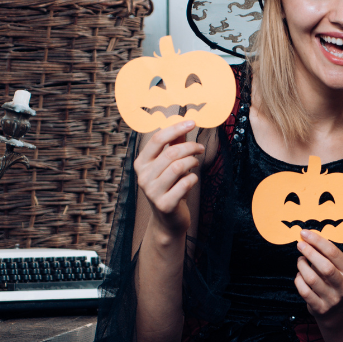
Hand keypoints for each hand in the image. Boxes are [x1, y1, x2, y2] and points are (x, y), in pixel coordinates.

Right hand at [134, 120, 204, 239]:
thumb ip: (174, 145)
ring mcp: (152, 191)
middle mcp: (143, 176)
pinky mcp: (164, 204)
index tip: (192, 122)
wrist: (168, 219)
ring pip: (178, 167)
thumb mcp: (169, 165)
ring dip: (192, 162)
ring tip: (196, 163)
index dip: (176, 128)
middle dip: (190, 147)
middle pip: (171, 153)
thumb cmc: (170, 187)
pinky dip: (193, 178)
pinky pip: (185, 183)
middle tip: (200, 148)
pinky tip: (192, 179)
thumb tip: (183, 123)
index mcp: (141, 163)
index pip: (158, 139)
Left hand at [295, 230, 342, 322]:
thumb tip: (308, 238)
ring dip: (302, 266)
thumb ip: (326, 255)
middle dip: (310, 253)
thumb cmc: (333, 282)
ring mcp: (332, 298)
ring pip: (312, 279)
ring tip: (300, 261)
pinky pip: (304, 291)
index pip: (334, 253)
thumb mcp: (337, 268)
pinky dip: (298, 280)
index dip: (318, 241)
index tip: (305, 234)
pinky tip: (299, 275)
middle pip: (325, 267)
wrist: (336, 310)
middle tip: (300, 244)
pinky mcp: (320, 307)